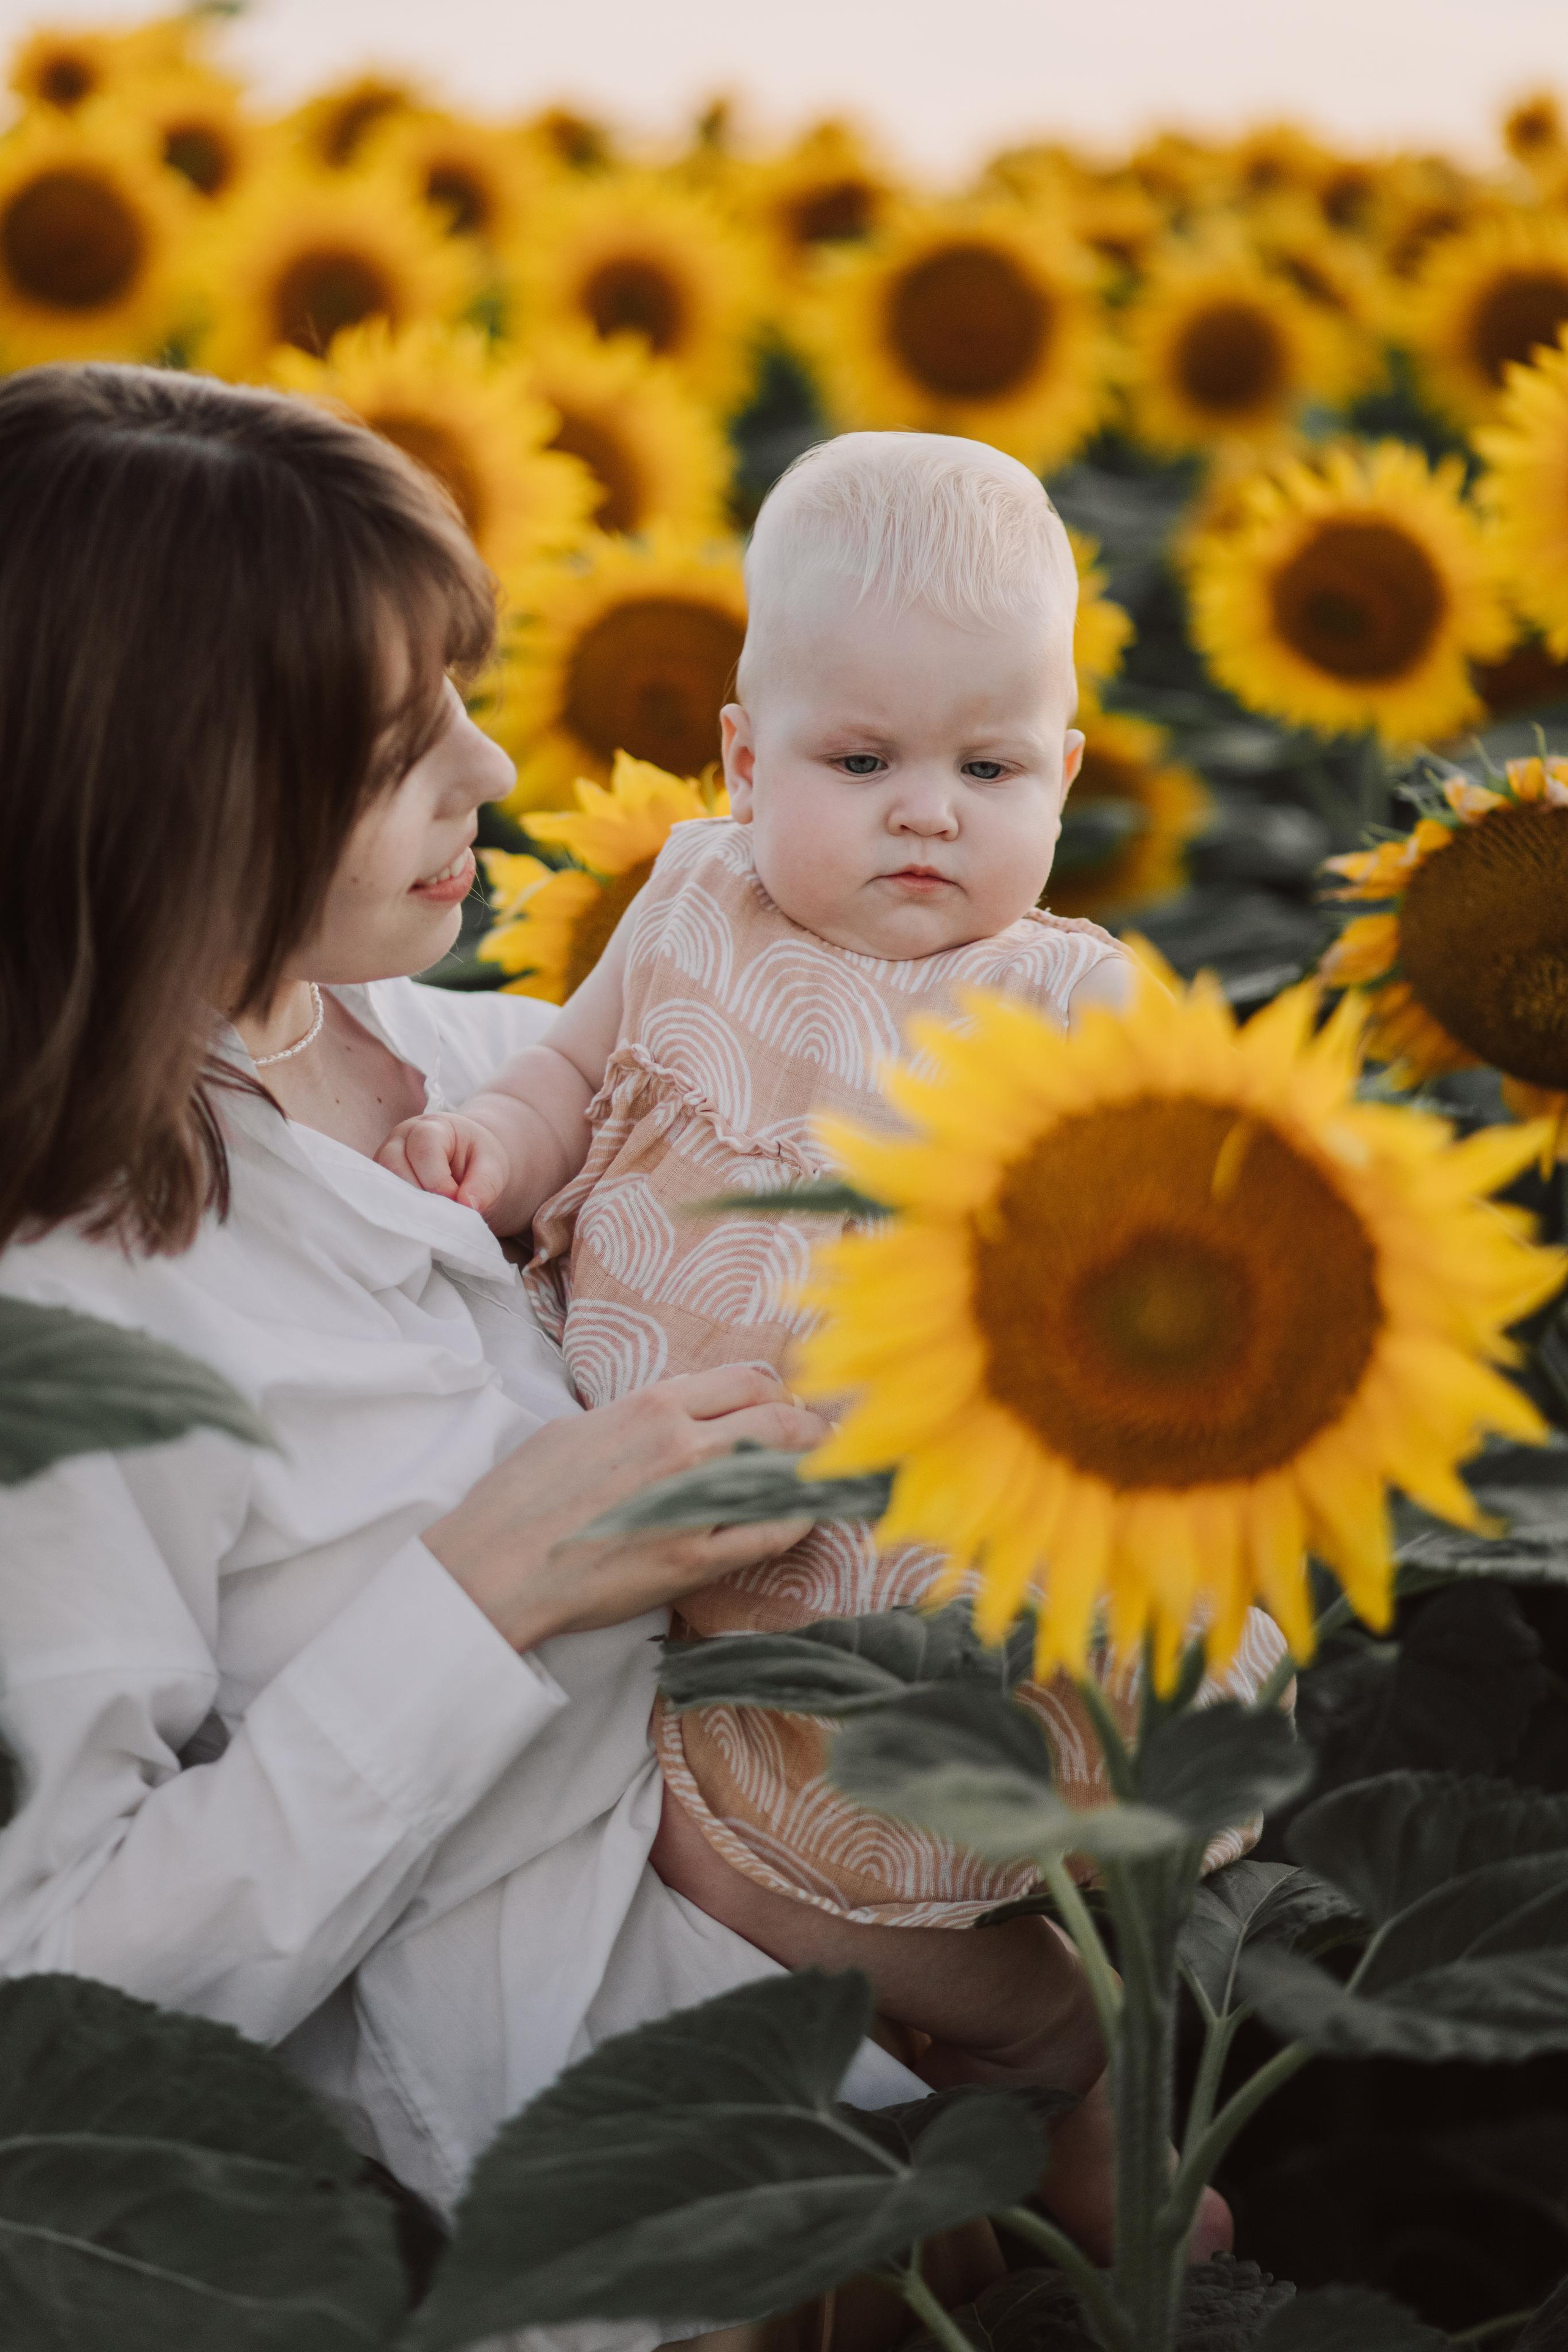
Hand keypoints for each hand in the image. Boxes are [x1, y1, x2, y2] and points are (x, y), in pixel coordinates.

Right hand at [376, 1112, 511, 1221]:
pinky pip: (380, 1195)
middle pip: (393, 1163)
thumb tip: (467, 1206)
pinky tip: (418, 1218)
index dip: (438, 1180)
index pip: (423, 1148)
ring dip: (406, 1203)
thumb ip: (485, 1184)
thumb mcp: (493, 1166)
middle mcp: (402, 1137)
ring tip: (431, 1216)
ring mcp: (386, 1156)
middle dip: (420, 1193)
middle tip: (442, 1212)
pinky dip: (398, 1208)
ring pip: (381, 1182)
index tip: (456, 1200)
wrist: (466, 1160)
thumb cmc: (477, 1159)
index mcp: (432, 1126)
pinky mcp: (381, 1178)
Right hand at [423, 1366, 826, 1651]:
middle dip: (809, 1428)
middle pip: (780, 1420)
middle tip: (821, 1441)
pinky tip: (803, 1519)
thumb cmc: (522, 1496)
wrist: (496, 1564)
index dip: (776, 1394)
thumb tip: (670, 1419)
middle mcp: (683, 1444)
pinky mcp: (695, 1557)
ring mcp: (694, 1501)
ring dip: (813, 1471)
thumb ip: (638, 1418)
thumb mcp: (579, 1428)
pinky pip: (772, 1534)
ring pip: (786, 1472)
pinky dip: (797, 1522)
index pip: (748, 1381)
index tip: (782, 1408)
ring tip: (827, 1476)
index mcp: (652, 1404)